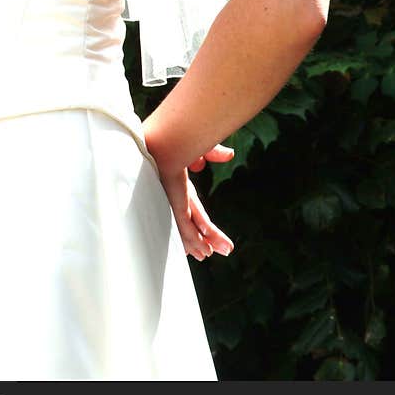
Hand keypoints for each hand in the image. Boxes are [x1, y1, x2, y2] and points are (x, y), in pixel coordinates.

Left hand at [156, 145, 235, 261]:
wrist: (165, 140)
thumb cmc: (179, 139)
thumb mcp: (200, 148)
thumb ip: (214, 153)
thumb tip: (230, 154)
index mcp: (181, 185)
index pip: (195, 209)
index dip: (203, 223)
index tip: (208, 234)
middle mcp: (177, 197)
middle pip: (193, 223)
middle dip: (203, 238)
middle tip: (208, 253)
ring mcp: (176, 203)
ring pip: (189, 230)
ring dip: (198, 244)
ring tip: (206, 255)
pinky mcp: (177, 206)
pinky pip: (187, 228)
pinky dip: (194, 240)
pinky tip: (201, 251)